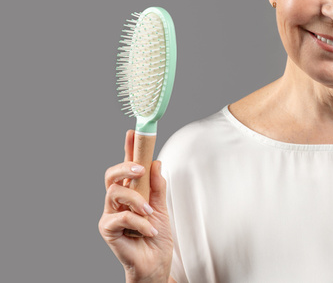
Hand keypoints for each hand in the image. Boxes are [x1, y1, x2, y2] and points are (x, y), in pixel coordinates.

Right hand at [98, 130, 173, 282]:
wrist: (155, 262)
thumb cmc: (157, 235)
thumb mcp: (162, 207)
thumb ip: (157, 185)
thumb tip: (156, 162)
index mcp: (130, 192)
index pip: (127, 167)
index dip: (128, 149)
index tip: (132, 133)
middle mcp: (117, 201)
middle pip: (110, 175)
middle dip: (125, 166)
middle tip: (140, 169)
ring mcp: (110, 214)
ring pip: (115, 193)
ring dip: (137, 200)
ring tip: (151, 213)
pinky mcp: (107, 229)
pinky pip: (121, 217)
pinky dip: (140, 222)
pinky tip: (150, 229)